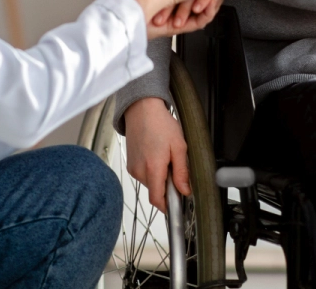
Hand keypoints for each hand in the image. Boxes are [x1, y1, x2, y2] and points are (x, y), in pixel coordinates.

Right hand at [124, 97, 187, 213]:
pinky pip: (144, 175)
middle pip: (155, 191)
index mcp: (153, 168)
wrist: (142, 109)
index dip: (167, 206)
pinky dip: (152, 171)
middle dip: (166, 186)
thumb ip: (182, 172)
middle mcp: (140, 171)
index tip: (177, 206)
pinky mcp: (130, 164)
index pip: (157, 199)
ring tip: (165, 157)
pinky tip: (157, 155)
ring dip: (159, 177)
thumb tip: (185, 190)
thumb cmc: (160, 124)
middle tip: (176, 168)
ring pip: (150, 183)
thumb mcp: (179, 146)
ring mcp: (133, 168)